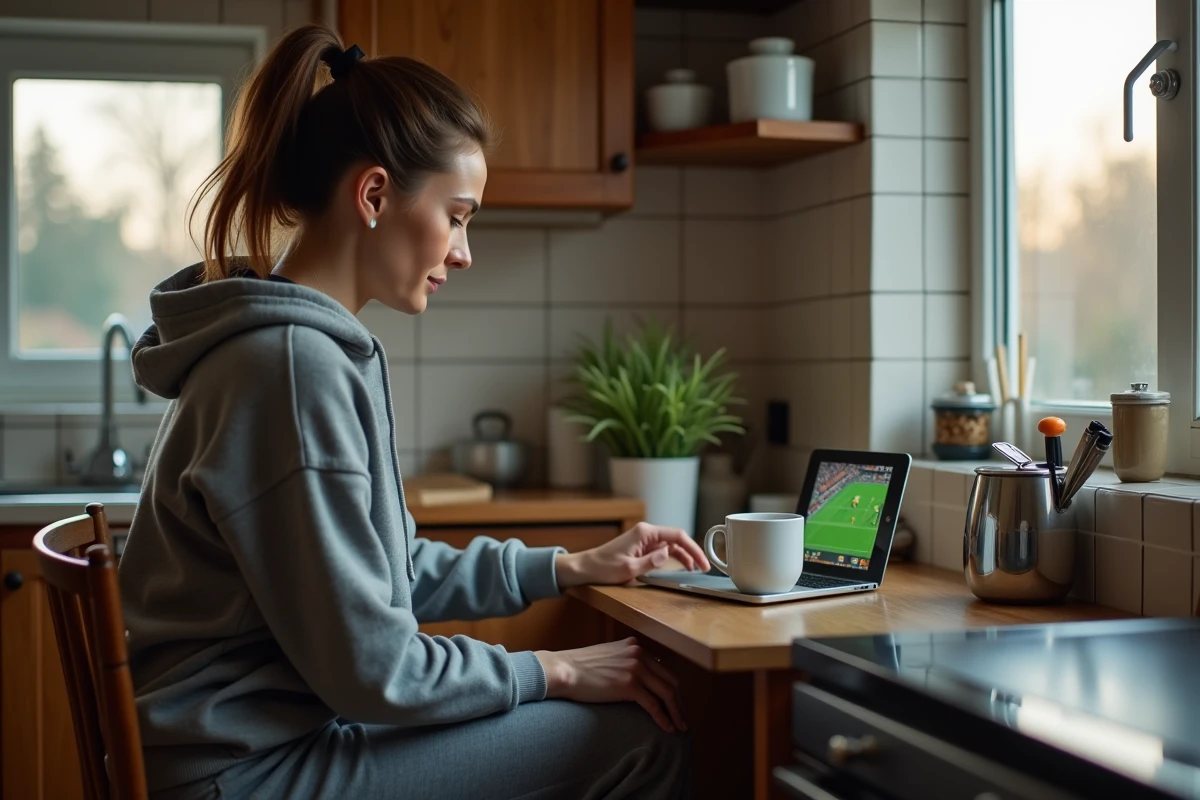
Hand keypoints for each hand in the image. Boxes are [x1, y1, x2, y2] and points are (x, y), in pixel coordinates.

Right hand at [536, 638, 684, 731]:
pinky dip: (664, 718)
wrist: (564, 670)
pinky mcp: (630, 685)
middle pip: (670, 679)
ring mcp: (636, 669)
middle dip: (679, 700)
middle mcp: (639, 654)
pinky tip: (668, 728)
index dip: (671, 687)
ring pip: (667, 693)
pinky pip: (654, 705)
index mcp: (635, 646)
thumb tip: (637, 677)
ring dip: (676, 712)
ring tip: (680, 726)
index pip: (662, 668)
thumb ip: (625, 661)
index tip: (674, 701)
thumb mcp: (608, 656)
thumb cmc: (579, 667)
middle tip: (682, 716)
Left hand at [555, 522, 710, 587]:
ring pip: (671, 545)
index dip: (693, 548)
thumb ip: (651, 562)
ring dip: (683, 556)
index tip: (702, 562)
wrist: (586, 567)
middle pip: (676, 539)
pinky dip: (673, 558)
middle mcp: (646, 533)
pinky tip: (680, 567)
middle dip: (692, 552)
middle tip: (704, 568)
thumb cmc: (604, 567)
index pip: (677, 535)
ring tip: (694, 570)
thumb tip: (668, 554)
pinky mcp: (641, 547)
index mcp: (645, 533)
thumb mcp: (629, 569)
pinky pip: (662, 550)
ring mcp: (644, 540)